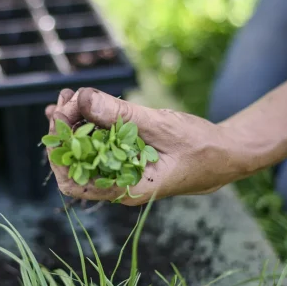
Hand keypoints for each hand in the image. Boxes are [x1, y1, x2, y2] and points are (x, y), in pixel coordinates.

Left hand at [45, 88, 254, 205]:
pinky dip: (88, 123)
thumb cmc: (201, 146)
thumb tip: (82, 98)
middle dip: (64, 131)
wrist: (227, 155)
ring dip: (74, 124)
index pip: (74, 182)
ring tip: (68, 96)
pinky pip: (100, 144)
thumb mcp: (161, 126)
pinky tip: (78, 103)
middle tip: (65, 98)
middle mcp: (119, 185)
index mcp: (127, 189)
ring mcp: (122, 172)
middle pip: (75, 164)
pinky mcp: (128, 158)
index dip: (59, 152)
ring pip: (85, 152)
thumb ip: (122, 114)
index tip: (59, 118)